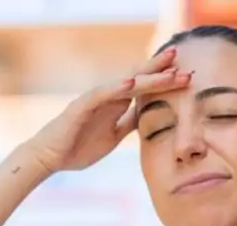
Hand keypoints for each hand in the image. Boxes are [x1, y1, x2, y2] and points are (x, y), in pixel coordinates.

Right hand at [24, 46, 191, 174]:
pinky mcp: (81, 107)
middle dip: (159, 68)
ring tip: (165, 66)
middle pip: (137, 78)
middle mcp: (107, 97)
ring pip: (124, 83)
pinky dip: (116, 88)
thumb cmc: (79, 146)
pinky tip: (131, 83)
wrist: (50, 158)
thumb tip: (148, 116)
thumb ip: (129, 123)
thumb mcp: (114, 136)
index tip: (186, 75)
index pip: (143, 88)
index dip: (163, 80)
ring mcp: (94, 100)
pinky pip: (101, 95)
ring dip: (146, 75)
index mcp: (116, 105)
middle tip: (180, 56)